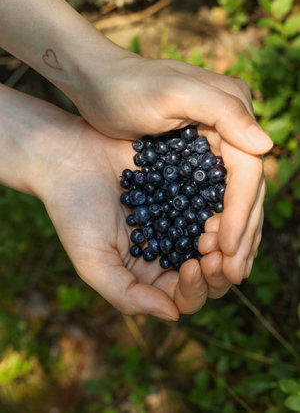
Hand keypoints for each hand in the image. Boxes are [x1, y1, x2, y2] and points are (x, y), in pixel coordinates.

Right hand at [37, 110, 234, 317]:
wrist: (71, 160)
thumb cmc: (75, 213)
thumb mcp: (93, 262)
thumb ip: (127, 295)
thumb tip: (173, 316)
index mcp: (148, 275)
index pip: (183, 298)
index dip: (196, 290)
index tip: (194, 267)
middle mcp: (168, 251)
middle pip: (208, 276)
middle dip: (216, 270)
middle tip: (212, 249)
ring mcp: (179, 221)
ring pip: (216, 243)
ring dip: (223, 242)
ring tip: (214, 226)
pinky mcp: (185, 191)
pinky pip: (212, 207)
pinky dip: (222, 213)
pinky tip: (219, 207)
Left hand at [74, 55, 271, 284]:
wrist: (96, 82)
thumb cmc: (126, 86)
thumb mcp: (172, 92)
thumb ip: (223, 111)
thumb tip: (266, 146)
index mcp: (230, 112)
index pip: (247, 170)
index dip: (242, 211)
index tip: (229, 248)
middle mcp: (228, 129)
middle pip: (246, 187)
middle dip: (242, 229)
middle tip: (233, 272)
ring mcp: (211, 144)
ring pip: (233, 195)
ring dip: (233, 232)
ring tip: (226, 270)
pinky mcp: (192, 157)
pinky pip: (213, 194)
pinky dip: (215, 221)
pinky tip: (209, 245)